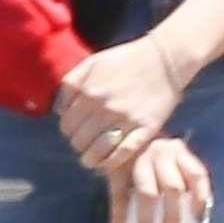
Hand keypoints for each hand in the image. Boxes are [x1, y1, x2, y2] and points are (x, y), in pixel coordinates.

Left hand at [55, 34, 184, 171]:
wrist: (164, 59)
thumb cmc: (125, 59)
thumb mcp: (92, 63)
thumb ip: (71, 84)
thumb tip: (59, 111)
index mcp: (88, 92)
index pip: (67, 125)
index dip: (68, 131)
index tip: (75, 131)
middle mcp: (104, 108)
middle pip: (79, 141)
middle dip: (78, 145)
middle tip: (84, 144)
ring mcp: (126, 120)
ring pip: (98, 152)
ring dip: (90, 159)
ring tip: (91, 160)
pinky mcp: (145, 128)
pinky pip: (123, 154)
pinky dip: (111, 162)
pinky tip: (107, 163)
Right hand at [109, 136, 211, 222]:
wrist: (117, 134)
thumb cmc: (151, 156)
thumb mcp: (169, 160)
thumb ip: (181, 179)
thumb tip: (192, 220)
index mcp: (179, 151)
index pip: (197, 175)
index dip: (200, 199)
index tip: (198, 221)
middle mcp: (161, 152)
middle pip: (173, 187)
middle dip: (173, 215)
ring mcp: (138, 159)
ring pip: (148, 193)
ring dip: (146, 220)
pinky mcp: (116, 167)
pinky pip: (119, 195)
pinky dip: (119, 216)